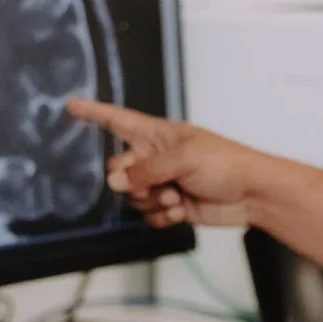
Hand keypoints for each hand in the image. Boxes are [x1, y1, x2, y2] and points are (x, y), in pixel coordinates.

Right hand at [66, 98, 267, 228]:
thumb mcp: (183, 158)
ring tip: (178, 195)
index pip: (118, 121)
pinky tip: (182, 210)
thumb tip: (118, 182)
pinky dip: (163, 216)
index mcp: (158, 135)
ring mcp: (163, 182)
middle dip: (133, 181)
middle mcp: (156, 157)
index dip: (94, 113)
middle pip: (120, 170)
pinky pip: (150, 215)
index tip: (71, 105)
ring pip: (134, 197)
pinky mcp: (172, 205)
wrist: (252, 194)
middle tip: (157, 182)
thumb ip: (146, 169)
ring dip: (153, 200)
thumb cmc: (225, 163)